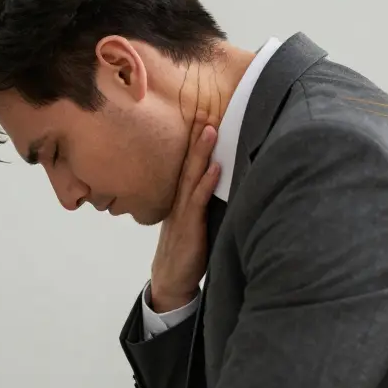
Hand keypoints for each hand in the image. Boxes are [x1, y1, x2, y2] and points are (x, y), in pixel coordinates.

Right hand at [150, 121, 221, 311]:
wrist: (171, 280)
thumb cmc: (186, 251)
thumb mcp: (193, 222)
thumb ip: (199, 203)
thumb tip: (215, 182)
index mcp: (181, 198)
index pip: (188, 164)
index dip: (195, 140)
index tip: (202, 114)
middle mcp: (180, 200)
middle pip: (188, 162)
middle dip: (196, 136)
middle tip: (204, 108)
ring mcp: (183, 212)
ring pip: (192, 176)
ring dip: (201, 152)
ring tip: (209, 128)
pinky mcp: (190, 227)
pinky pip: (198, 201)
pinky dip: (206, 183)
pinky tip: (215, 168)